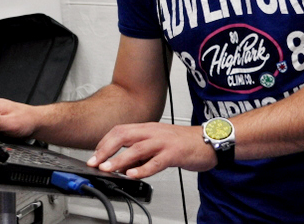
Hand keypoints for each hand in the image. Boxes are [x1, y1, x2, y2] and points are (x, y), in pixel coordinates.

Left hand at [87, 122, 216, 178]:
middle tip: (94, 162)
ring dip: (119, 159)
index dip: (105, 142)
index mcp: (148, 128)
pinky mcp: (174, 153)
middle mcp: (153, 132)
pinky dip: (142, 169)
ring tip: (107, 169)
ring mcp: (164, 142)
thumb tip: (123, 166)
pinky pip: (156, 161)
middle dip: (106, 149)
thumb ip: (141, 153)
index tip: (95, 155)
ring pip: (137, 148)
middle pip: (124, 135)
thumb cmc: (184, 143)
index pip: (120, 130)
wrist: (209, 141)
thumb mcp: (158, 144)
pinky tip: (133, 175)